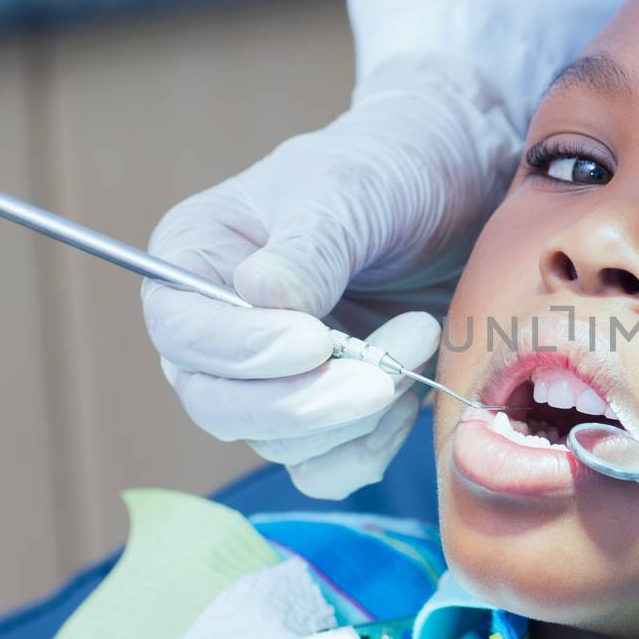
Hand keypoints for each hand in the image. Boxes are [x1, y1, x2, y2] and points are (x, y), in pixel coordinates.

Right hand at [142, 57, 519, 497]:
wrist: (456, 191)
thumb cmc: (389, 170)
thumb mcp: (349, 191)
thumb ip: (310, 248)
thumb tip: (260, 297)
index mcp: (196, 261)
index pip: (182, 332)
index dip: (241, 351)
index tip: (315, 340)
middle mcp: (218, 331)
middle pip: (219, 406)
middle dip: (307, 402)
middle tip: (383, 371)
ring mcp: (269, 380)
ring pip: (279, 444)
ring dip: (356, 412)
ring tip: (419, 332)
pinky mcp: (324, 414)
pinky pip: (326, 468)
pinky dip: (371, 445)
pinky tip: (411, 388)